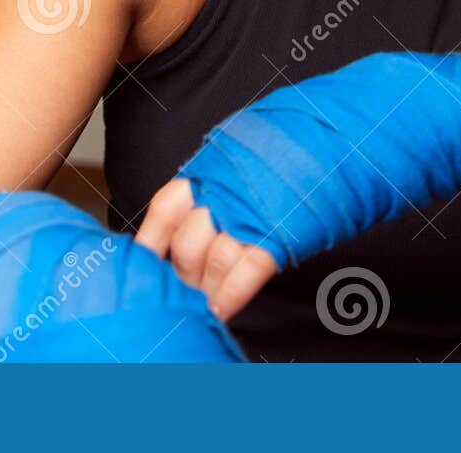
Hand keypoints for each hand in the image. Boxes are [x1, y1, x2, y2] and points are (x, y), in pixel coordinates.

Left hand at [134, 178, 277, 322]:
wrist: (318, 149)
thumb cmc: (270, 168)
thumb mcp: (229, 172)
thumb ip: (203, 200)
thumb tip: (169, 244)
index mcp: (204, 176)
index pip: (163, 215)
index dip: (150, 246)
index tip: (141, 270)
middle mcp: (221, 194)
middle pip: (186, 246)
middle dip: (183, 277)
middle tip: (184, 295)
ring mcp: (249, 216)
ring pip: (215, 262)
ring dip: (206, 291)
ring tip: (201, 308)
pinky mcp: (276, 236)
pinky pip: (248, 272)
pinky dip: (231, 295)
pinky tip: (220, 311)